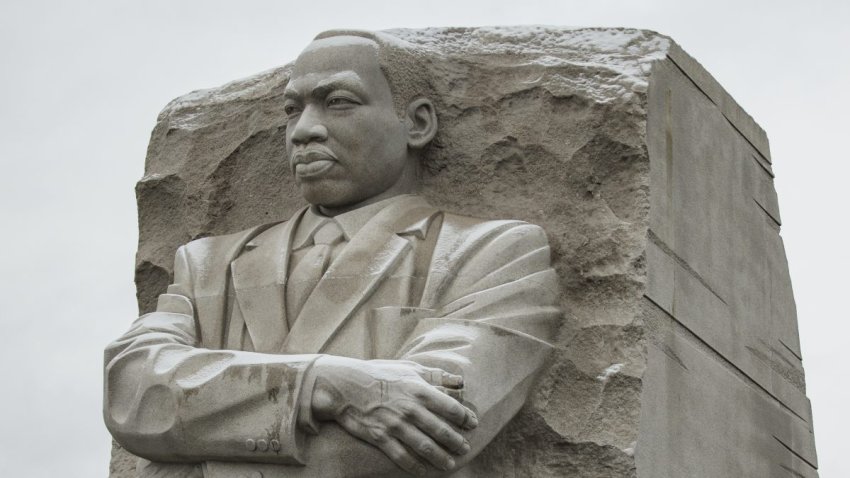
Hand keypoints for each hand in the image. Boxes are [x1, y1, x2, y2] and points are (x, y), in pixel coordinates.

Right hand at [310, 356, 477, 475]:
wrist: (345, 386)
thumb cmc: (380, 374)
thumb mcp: (409, 368)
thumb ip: (436, 375)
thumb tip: (460, 381)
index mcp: (419, 390)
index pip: (451, 407)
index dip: (465, 418)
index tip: (472, 424)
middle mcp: (410, 409)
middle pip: (441, 430)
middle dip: (456, 442)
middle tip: (464, 449)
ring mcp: (395, 424)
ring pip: (424, 446)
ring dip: (440, 457)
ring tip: (450, 464)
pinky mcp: (380, 437)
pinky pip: (402, 456)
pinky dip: (415, 466)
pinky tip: (424, 472)